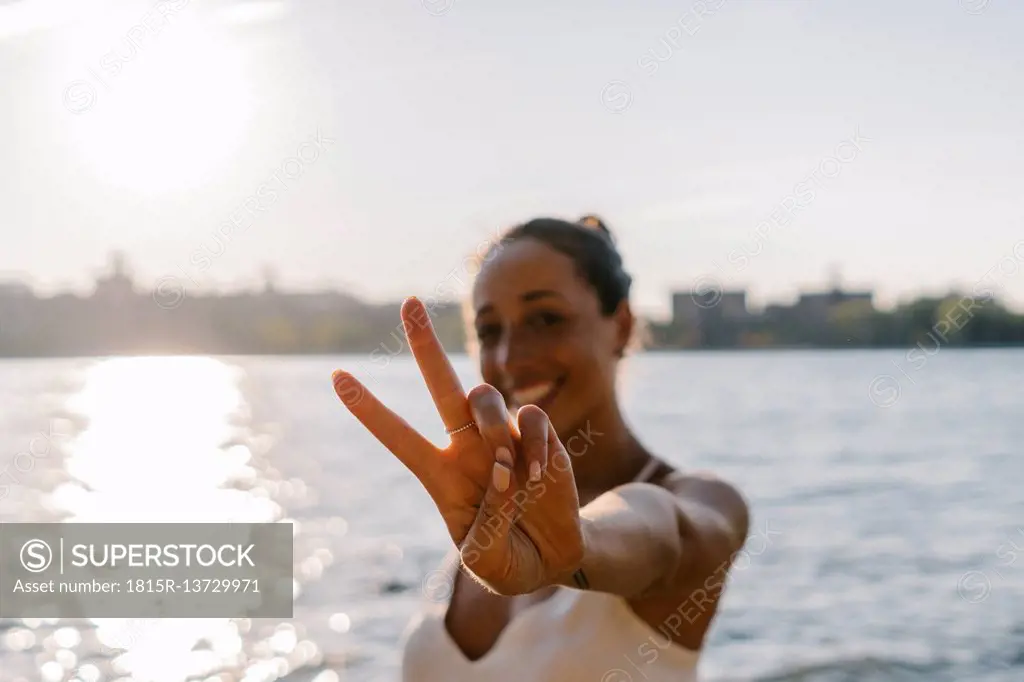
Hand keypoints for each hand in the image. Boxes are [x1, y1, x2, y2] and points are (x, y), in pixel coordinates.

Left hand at [331, 297, 583, 594]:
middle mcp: (468, 448)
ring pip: (484, 399)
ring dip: (491, 430)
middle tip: (408, 303)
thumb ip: (488, 528)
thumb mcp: (487, 563)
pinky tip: (540, 473)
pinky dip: (533, 444)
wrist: (554, 559)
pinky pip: (531, 419)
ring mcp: (504, 439)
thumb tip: (503, 474)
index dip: (368, 408)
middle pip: (441, 387)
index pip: (398, 436)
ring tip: (507, 477)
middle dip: (426, 345)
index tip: (336, 376)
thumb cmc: (508, 561)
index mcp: (440, 476)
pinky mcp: (540, 437)